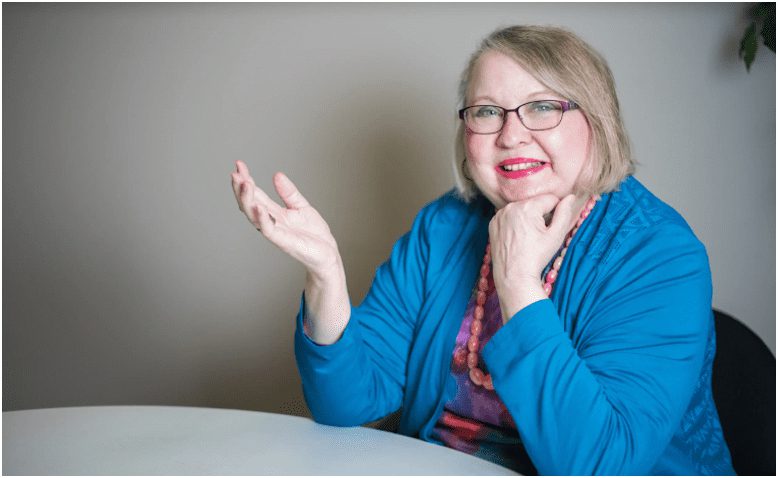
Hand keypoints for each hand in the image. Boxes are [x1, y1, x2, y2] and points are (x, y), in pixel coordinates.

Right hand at [231, 160, 340, 277]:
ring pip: (254, 216)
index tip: (239, 164)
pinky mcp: (283, 241)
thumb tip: (277, 175)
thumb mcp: (301, 207)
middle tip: (236, 172)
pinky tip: (258, 206)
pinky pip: (268, 230)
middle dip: (240, 188)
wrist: (327, 253)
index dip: (246, 179)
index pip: (256, 194)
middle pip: (249, 204)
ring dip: (247, 200)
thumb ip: (288, 192)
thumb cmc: (314, 234)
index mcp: (274, 212)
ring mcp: (275, 232)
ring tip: (244, 183)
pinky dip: (262, 218)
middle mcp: (271, 221)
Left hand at [488, 194, 585, 319]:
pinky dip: (514, 222)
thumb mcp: (556, 235)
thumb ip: (564, 213)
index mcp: (527, 207)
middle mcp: (510, 207)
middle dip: (540, 214)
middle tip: (538, 234)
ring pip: (521, 208)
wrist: (514, 276)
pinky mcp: (493, 224)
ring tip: (528, 237)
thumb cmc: (536, 257)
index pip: (550, 199)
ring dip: (527, 217)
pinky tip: (517, 237)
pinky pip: (509, 216)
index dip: (555, 212)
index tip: (550, 228)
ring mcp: (499, 215)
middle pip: (534, 203)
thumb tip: (570, 197)